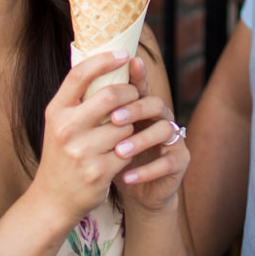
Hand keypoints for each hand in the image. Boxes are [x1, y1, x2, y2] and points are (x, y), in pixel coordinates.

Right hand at [31, 50, 138, 232]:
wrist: (53, 200)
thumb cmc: (62, 154)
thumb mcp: (60, 123)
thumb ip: (78, 98)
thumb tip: (105, 61)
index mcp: (56, 111)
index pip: (79, 74)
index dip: (104, 60)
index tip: (123, 54)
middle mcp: (66, 129)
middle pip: (110, 95)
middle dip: (129, 92)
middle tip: (135, 93)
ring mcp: (82, 152)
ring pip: (124, 124)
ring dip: (131, 124)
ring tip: (124, 129)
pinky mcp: (98, 172)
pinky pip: (128, 148)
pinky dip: (131, 146)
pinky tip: (125, 148)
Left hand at [108, 55, 190, 212]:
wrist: (133, 192)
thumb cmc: (112, 158)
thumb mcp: (101, 135)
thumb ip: (96, 112)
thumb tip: (75, 88)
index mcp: (142, 106)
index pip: (140, 85)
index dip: (137, 74)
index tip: (129, 63)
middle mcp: (160, 117)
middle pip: (154, 103)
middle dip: (134, 109)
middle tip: (113, 118)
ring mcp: (173, 138)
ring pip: (164, 130)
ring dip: (140, 140)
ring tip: (118, 151)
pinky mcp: (180, 161)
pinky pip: (168, 162)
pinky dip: (146, 170)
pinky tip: (127, 176)